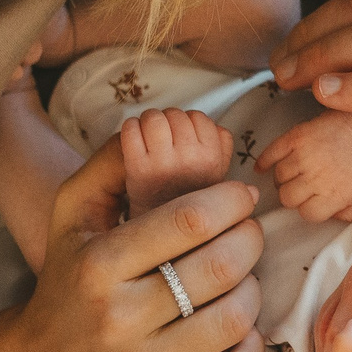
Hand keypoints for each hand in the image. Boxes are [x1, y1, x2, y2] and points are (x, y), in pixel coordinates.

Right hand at [7, 132, 263, 351]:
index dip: (230, 200)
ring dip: (253, 288)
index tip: (240, 196)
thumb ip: (109, 164)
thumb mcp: (70, 213)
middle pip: (220, 268)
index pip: (189, 220)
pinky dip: (250, 343)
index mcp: (98, 265)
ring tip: (240, 275)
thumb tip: (148, 125)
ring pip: (235, 318)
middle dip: (250, 239)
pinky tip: (234, 324)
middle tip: (248, 231)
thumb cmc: (67, 279)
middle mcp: (118, 319)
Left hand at [119, 108, 233, 218]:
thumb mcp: (217, 178)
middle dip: (167, 122)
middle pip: (175, 114)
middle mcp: (191, 159)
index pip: (199, 118)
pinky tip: (133, 143)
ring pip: (154, 117)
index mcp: (213, 159)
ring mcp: (164, 163)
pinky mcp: (138, 167)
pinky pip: (131, 129)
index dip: (188, 124)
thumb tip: (218, 130)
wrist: (159, 237)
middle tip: (163, 141)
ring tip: (147, 139)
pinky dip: (130, 130)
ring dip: (148, 123)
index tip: (182, 139)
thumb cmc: (184, 201)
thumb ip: (222, 150)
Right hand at [257, 109, 351, 221]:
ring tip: (295, 173)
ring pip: (278, 178)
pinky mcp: (296, 137)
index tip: (313, 202)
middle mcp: (316, 177)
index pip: (306, 214)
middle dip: (295, 196)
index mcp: (334, 193)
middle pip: (287, 198)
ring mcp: (304, 156)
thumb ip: (350, 212)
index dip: (309, 209)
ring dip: (285, 178)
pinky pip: (270, 153)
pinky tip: (264, 166)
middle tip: (303, 188)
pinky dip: (264, 161)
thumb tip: (332, 217)